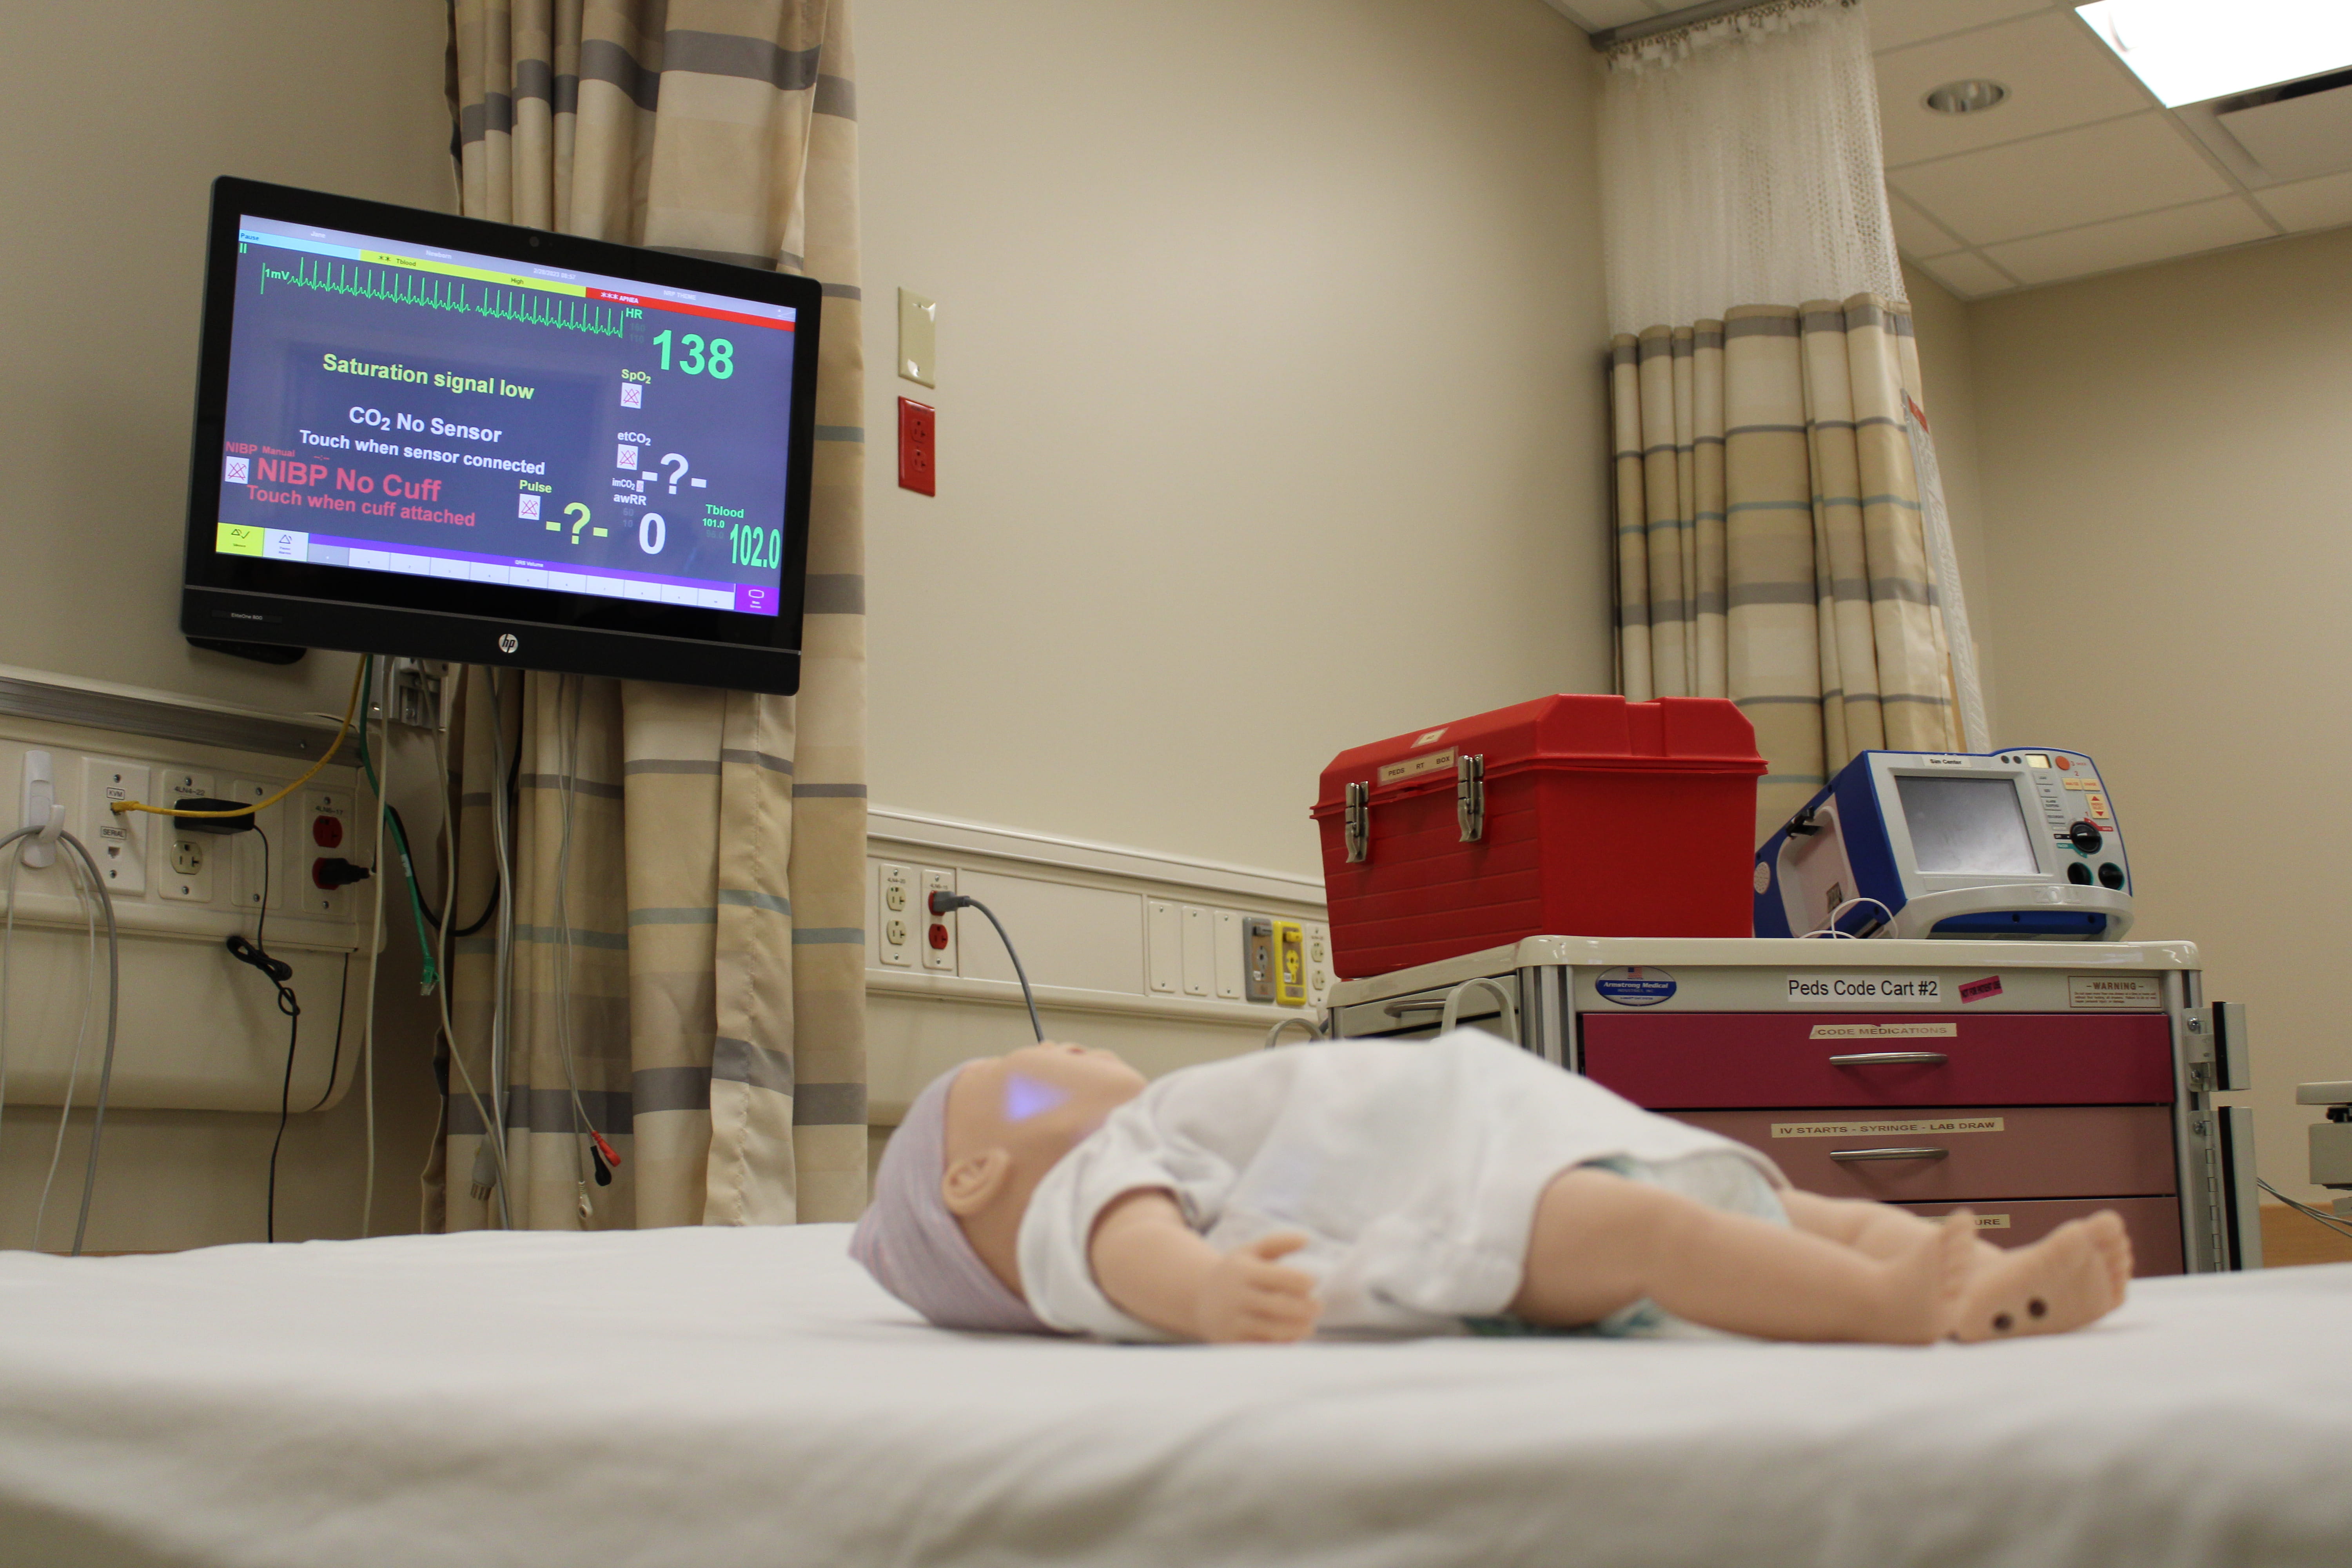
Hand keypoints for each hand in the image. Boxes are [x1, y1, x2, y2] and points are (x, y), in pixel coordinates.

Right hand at [1193, 1233, 1320, 1342]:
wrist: (1199, 1300)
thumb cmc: (1235, 1272)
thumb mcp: (1250, 1251)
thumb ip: (1278, 1243)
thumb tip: (1306, 1238)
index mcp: (1244, 1271)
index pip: (1280, 1277)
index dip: (1303, 1281)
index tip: (1313, 1282)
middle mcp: (1237, 1297)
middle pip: (1280, 1306)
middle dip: (1306, 1308)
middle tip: (1319, 1307)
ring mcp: (1234, 1322)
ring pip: (1274, 1330)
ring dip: (1298, 1329)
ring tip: (1309, 1326)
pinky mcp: (1233, 1342)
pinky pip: (1264, 1347)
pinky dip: (1282, 1344)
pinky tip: (1293, 1336)